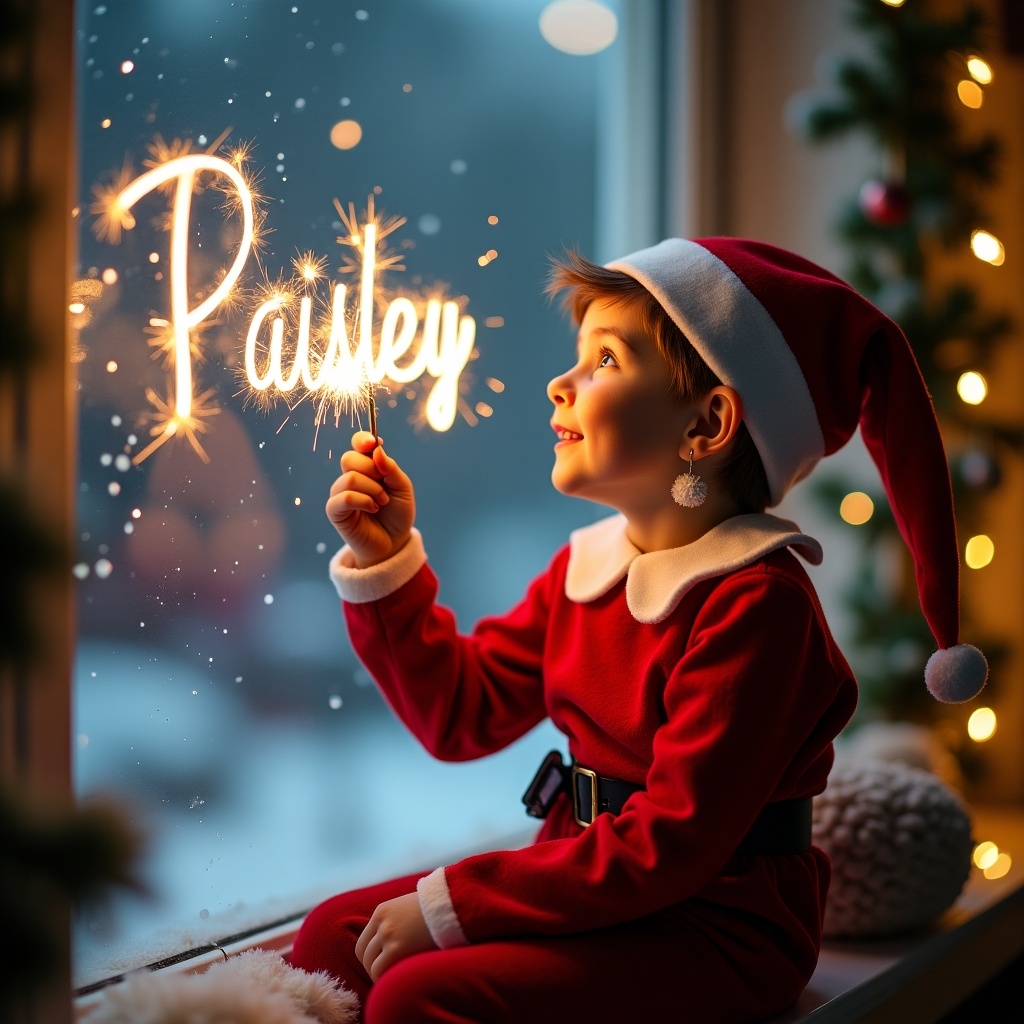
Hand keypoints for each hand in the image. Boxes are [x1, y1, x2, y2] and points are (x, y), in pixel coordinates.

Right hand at [325, 431, 415, 567]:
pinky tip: (373, 508)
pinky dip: (363, 500)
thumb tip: (376, 450)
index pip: (357, 444)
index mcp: (367, 467)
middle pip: (349, 458)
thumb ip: (391, 468)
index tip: (374, 443)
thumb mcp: (402, 488)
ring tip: (382, 502)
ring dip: (372, 490)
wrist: (394, 542)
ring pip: (350, 478)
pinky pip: (344, 497)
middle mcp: (350, 477)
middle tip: (385, 486)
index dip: (362, 439)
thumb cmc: (397, 514)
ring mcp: (340, 493)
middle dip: (371, 470)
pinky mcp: (335, 511)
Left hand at [355, 892, 436, 980]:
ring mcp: (388, 935)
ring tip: (393, 979)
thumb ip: (395, 921)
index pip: (364, 941)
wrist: (450, 904)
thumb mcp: (408, 907)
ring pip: (370, 964)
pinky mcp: (396, 948)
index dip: (370, 956)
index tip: (381, 964)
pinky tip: (396, 980)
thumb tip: (391, 943)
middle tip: (387, 975)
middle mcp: (381, 922)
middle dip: (372, 967)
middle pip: (363, 954)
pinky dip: (383, 978)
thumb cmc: (435, 909)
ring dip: (378, 975)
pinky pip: (379, 970)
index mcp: (382, 911)